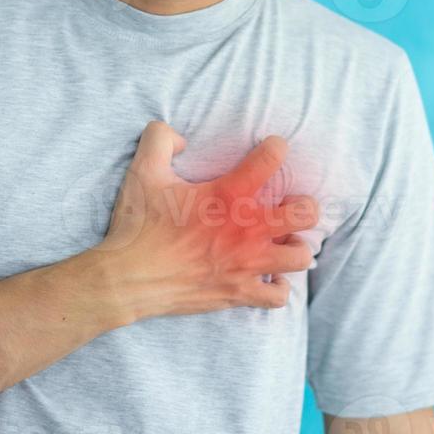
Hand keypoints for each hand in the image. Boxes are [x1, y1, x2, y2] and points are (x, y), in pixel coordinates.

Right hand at [94, 120, 319, 321]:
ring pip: (300, 256)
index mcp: (227, 195)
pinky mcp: (239, 293)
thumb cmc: (138, 225)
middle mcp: (246, 229)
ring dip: (294, 247)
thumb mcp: (143, 171)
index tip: (271, 149)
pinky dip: (277, 287)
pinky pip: (278, 296)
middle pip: (305, 213)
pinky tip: (266, 277)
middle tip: (285, 205)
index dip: (275, 147)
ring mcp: (246, 264)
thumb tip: (180, 137)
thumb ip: (160, 139)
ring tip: (280, 241)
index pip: (270, 158)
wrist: (127, 278)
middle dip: (303, 205)